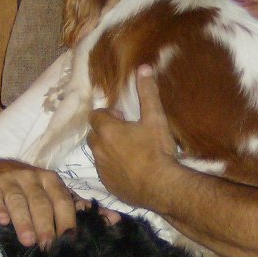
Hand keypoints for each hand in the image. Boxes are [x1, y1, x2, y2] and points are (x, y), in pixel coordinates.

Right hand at [0, 150, 78, 246]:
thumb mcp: (52, 191)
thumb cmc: (28, 186)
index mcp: (50, 180)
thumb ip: (79, 205)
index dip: (66, 220)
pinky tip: (2, 221)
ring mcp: (9, 180)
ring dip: (23, 221)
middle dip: (45, 225)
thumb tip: (111, 219)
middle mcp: (31, 177)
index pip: (61, 200)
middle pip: (40, 202)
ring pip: (18, 201)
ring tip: (28, 241)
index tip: (69, 239)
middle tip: (48, 245)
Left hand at [88, 66, 180, 207]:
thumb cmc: (158, 151)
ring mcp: (102, 170)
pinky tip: (133, 171)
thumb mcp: (155, 119)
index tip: (124, 119)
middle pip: (95, 135)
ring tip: (132, 153)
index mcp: (107, 131)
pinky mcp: (108, 186)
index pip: (95, 116)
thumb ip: (148, 93)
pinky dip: (114, 169)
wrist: (162, 188)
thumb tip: (144, 68)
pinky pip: (106, 173)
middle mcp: (99, 150)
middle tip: (128, 134)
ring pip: (99, 155)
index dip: (108, 115)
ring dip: (110, 150)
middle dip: (106, 132)